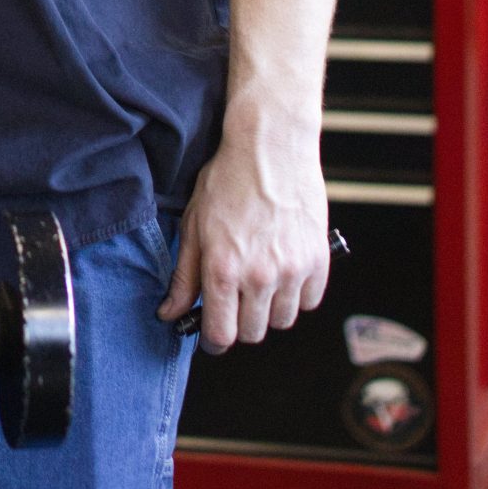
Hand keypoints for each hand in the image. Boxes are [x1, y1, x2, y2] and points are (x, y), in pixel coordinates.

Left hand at [158, 108, 330, 352]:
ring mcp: (292, 270)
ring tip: (259, 280)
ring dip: (268, 310)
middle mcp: (258, 276)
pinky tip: (283, 271)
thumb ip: (183, 276)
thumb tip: (169, 313)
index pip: (221, 335)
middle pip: (252, 333)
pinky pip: (309, 301)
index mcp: (222, 269)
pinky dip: (297, 294)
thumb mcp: (193, 224)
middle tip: (234, 299)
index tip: (212, 335)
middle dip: (239, 323)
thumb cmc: (227, 180)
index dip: (213, 341)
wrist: (270, 147)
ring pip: (282, 321)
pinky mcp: (318, 261)